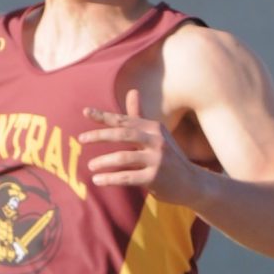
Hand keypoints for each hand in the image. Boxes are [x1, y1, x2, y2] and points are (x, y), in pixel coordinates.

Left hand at [79, 88, 203, 203]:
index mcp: (154, 127)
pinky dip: (110, 178)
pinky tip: (97, 180)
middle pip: (122, 134)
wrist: (192, 183)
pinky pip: (126, 177)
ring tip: (90, 166)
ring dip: (103, 161)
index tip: (85, 112)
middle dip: (99, 135)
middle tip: (81, 139)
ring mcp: (157, 160)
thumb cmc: (169, 157)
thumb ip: (139, 116)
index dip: (104, 116)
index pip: (124, 120)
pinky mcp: (154, 178)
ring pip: (123, 158)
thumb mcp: (156, 134)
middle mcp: (156, 141)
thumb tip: (132, 90)